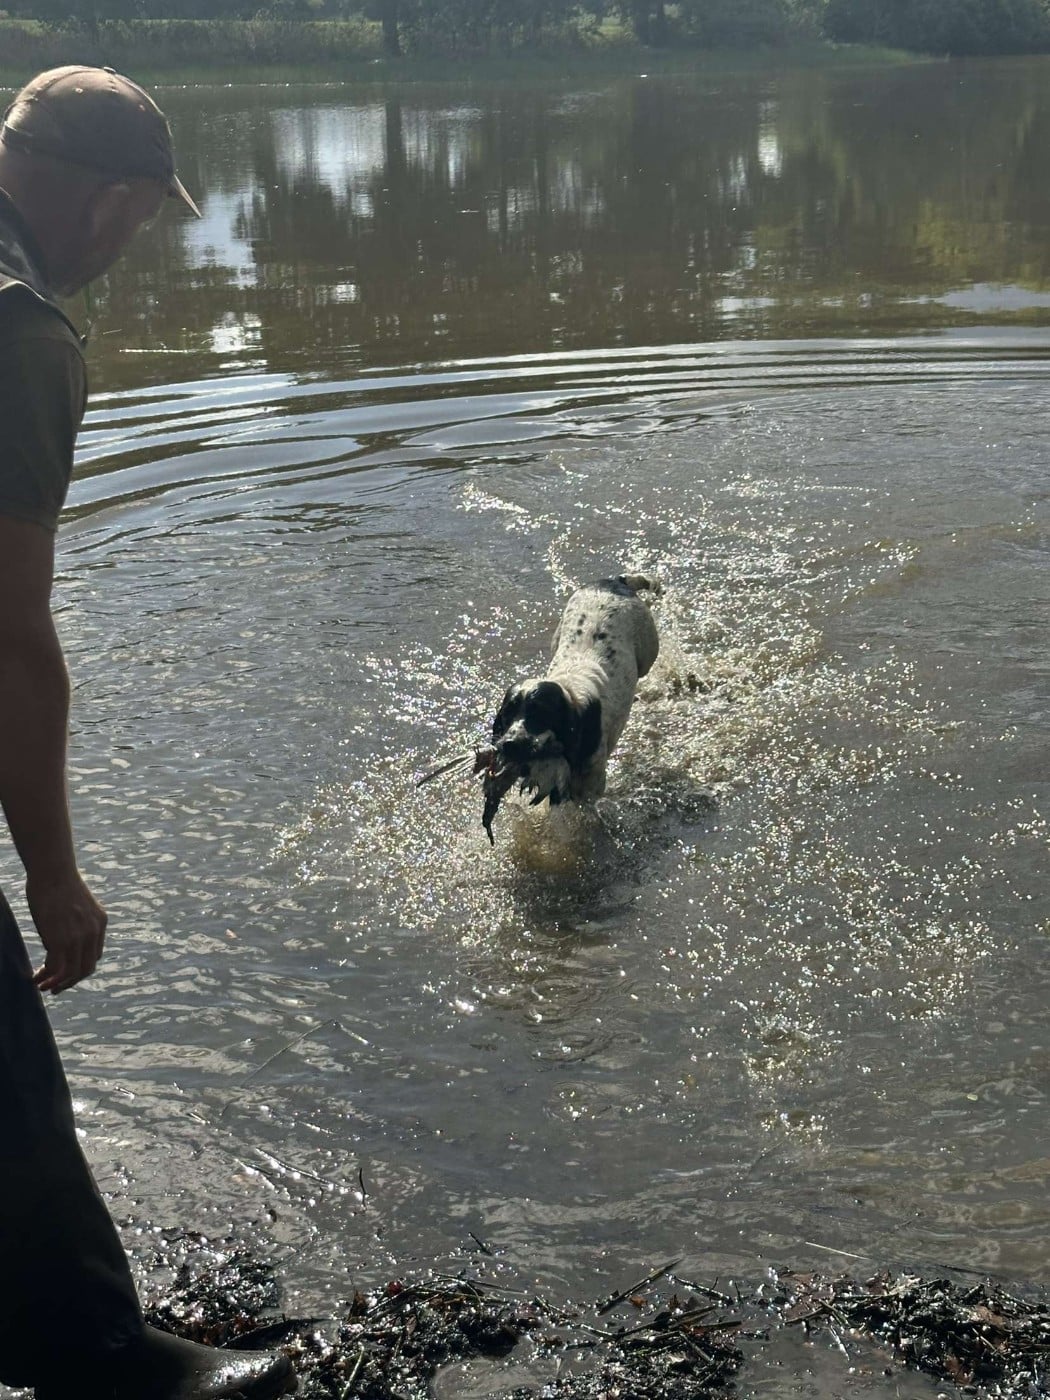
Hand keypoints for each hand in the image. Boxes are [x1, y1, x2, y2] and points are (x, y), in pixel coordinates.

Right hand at [26, 871, 107, 993]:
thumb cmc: (57, 884)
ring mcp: (78, 937)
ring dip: (56, 984)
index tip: (65, 973)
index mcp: (100, 923)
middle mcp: (93, 932)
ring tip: (43, 987)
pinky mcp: (61, 939)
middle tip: (55, 988)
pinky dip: (46, 977)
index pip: (94, 956)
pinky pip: (56, 967)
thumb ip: (76, 922)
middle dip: (70, 982)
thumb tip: (62, 936)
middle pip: (86, 969)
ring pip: (71, 973)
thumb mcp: (76, 905)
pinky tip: (35, 978)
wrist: (52, 871)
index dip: (80, 968)